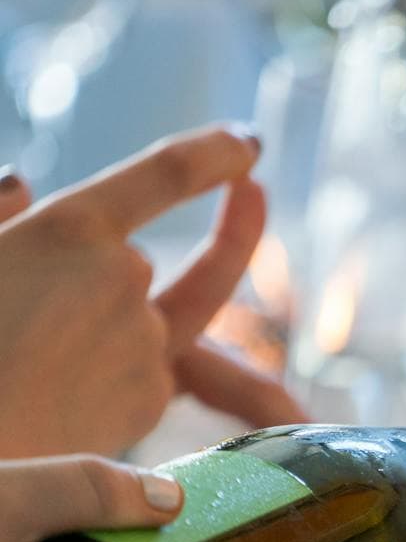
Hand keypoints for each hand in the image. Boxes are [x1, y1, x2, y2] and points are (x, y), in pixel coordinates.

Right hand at [0, 125, 305, 461]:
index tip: (247, 143)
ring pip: (146, 315)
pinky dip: (109, 370)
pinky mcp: (151, 398)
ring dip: (110, 328)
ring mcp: (146, 341)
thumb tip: (21, 187)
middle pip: (140, 261)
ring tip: (48, 350)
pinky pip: (142, 367)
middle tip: (232, 207)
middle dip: (127, 267)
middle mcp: (124, 278)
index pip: (165, 172)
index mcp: (68, 231)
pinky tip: (50, 394)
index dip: (214, 153)